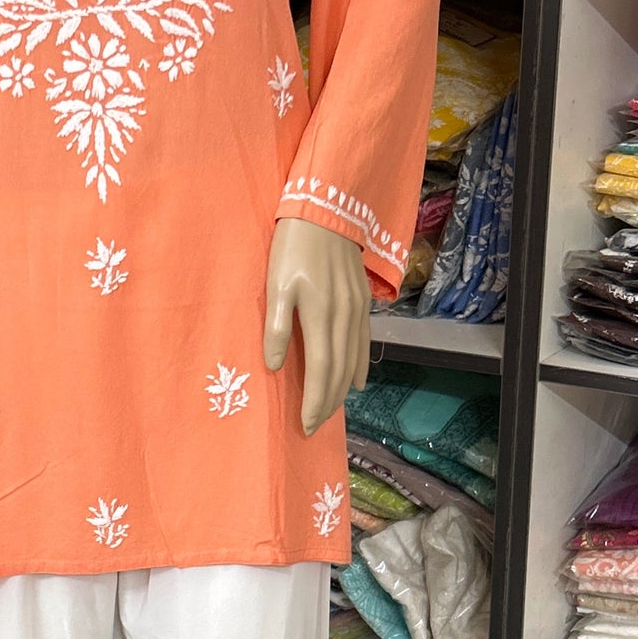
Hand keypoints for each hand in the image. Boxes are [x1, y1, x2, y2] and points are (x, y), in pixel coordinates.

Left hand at [263, 221, 370, 436]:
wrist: (327, 212)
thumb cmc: (293, 248)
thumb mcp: (276, 285)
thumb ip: (276, 327)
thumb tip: (273, 365)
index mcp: (321, 317)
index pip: (321, 371)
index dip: (315, 401)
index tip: (306, 425)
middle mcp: (344, 319)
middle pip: (339, 372)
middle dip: (328, 403)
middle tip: (315, 426)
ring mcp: (357, 311)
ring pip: (353, 360)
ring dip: (342, 389)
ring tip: (331, 411)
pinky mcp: (362, 302)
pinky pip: (364, 342)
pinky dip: (360, 365)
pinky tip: (357, 381)